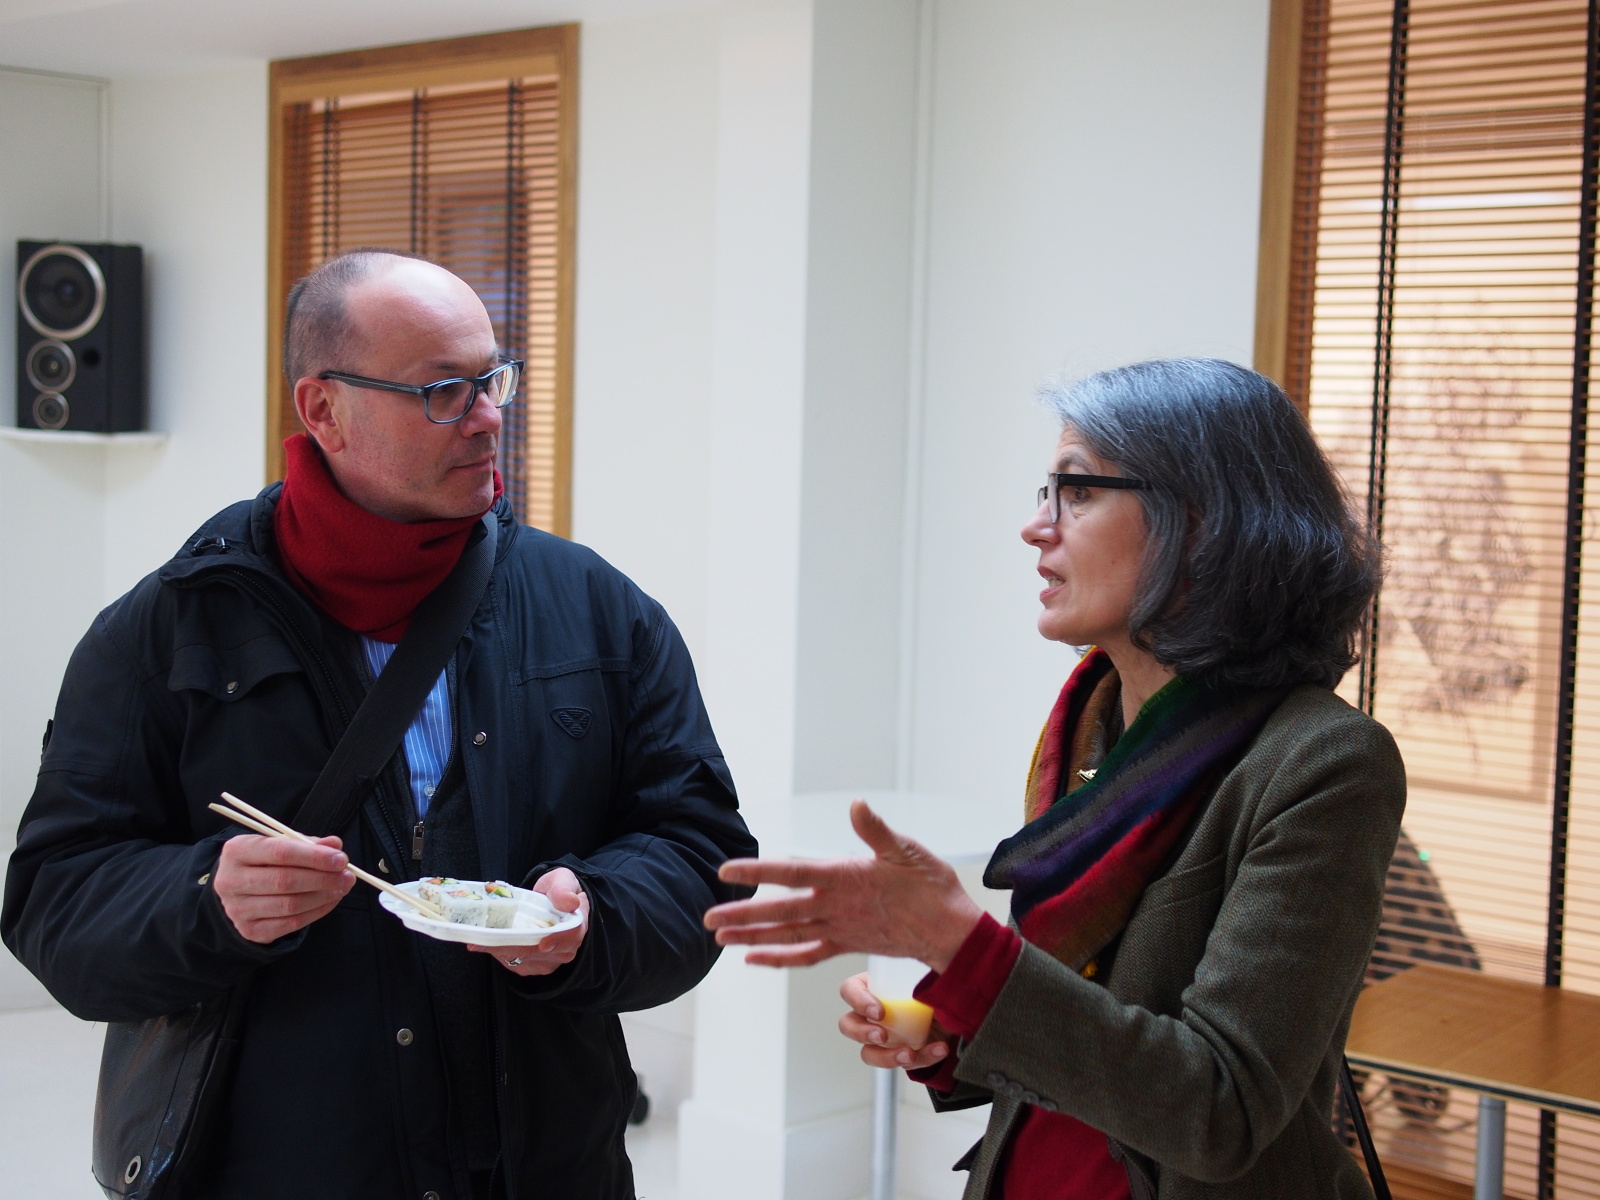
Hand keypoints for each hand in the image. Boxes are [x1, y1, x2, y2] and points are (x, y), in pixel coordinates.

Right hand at [213, 833, 354, 943]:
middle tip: (347, 876)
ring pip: (290, 905)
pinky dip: (317, 911)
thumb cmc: (264, 862)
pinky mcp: (250, 931)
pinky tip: (330, 900)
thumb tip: (334, 845)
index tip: (341, 859)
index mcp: (237, 851)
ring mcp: (238, 909)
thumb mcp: (280, 844)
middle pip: (284, 880)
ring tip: (342, 887)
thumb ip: (307, 843)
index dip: (314, 856)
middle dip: (322, 878)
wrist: (237, 892)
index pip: (280, 851)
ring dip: (323, 896)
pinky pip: (291, 923)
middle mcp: (231, 881)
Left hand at [470, 867, 588, 975]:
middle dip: (508, 945)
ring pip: (520, 959)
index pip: (569, 937)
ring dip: (498, 948)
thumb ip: (564, 889)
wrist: (551, 903)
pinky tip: (485, 940)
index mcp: (576, 926)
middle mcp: (564, 950)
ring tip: (478, 936)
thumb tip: (569, 902)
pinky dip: (496, 951)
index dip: (555, 941)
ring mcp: (547, 962)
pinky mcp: (530, 966)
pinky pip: (511, 962)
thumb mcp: (563, 880)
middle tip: (480, 939)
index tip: (542, 943)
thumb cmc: (558, 891)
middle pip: (536, 952)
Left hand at [703, 800, 982, 970]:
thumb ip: (876, 830)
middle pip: (781, 911)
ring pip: (788, 936)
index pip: (792, 873)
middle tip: (707, 917)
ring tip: (719, 938)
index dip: (757, 872)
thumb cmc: (931, 886)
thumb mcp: (907, 850)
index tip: (726, 872)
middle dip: (742, 915)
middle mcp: (836, 907)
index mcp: (846, 878)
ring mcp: (840, 929)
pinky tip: (755, 959)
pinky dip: (780, 958)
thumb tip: (856, 805)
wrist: (950, 931)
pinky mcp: (846, 945)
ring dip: (752, 937)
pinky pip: (807, 955)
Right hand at [839, 971, 951, 1069]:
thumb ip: (925, 973)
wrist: (959, 1010)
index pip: (849, 990)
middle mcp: (872, 1013)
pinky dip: (923, 1058)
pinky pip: (904, 1063)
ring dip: (886, 1057)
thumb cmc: (939, 985)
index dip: (858, 1001)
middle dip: (862, 1033)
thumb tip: (930, 973)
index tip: (880, 1012)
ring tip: (909, 1054)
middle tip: (882, 1036)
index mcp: (873, 986)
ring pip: (868, 1053)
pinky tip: (939, 1049)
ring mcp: (884, 1037)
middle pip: (848, 1025)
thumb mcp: (930, 974)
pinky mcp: (901, 1054)